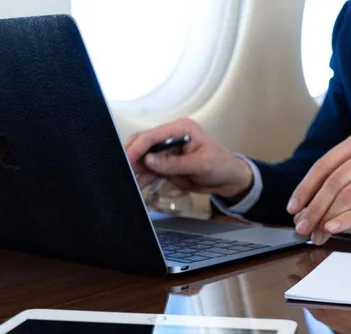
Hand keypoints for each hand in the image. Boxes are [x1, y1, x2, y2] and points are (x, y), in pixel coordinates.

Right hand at [124, 118, 252, 199]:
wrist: (228, 179)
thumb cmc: (221, 166)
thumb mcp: (201, 165)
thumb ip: (175, 164)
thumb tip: (149, 160)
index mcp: (181, 129)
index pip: (153, 135)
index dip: (138, 147)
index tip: (127, 160)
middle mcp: (171, 137)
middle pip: (143, 143)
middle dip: (131, 157)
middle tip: (122, 172)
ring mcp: (167, 151)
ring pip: (143, 158)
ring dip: (135, 170)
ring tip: (126, 183)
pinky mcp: (166, 164)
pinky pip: (150, 170)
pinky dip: (142, 178)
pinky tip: (136, 187)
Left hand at [287, 133, 350, 244]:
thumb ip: (339, 182)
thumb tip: (306, 209)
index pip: (323, 167)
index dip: (305, 189)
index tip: (293, 208)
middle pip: (333, 183)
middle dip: (313, 208)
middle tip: (302, 227)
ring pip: (347, 195)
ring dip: (327, 218)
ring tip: (317, 234)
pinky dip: (347, 219)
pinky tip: (334, 228)